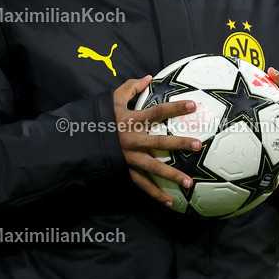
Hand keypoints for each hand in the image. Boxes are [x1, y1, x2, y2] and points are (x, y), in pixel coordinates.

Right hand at [113, 75, 201, 205]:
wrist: (81, 139)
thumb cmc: (101, 117)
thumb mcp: (113, 98)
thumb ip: (131, 88)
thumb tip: (149, 77)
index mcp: (132, 120)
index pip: (157, 112)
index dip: (175, 108)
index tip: (193, 106)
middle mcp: (132, 140)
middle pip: (159, 143)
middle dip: (179, 144)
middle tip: (198, 145)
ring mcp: (130, 157)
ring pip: (153, 168)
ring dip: (171, 175)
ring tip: (189, 182)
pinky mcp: (126, 169)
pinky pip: (142, 183)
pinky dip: (155, 193)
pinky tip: (170, 201)